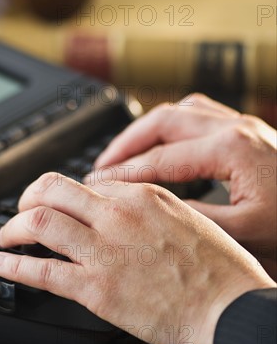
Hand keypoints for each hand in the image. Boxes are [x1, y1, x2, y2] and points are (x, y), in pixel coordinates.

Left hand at [0, 173, 274, 343]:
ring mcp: (103, 250)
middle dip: (27, 197)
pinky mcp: (95, 288)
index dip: (65, 195)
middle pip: (51, 189)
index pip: (85, 182)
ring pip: (38, 223)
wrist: (227, 309)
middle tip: (21, 210)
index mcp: (140, 195)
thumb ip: (146, 206)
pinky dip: (12, 266)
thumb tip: (117, 202)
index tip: (58, 205)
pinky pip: (40, 271)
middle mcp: (116, 215)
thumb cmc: (215, 267)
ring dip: (12, 228)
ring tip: (6, 236)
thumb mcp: (185, 216)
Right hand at [90, 93, 276, 262]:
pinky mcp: (247, 130)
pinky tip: (164, 143)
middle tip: (102, 166)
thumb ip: (194, 218)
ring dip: (147, 130)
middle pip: (163, 121)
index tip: (97, 185)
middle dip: (126, 143)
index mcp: (231, 149)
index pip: (160, 159)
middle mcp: (234, 127)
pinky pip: (198, 113)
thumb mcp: (246, 232)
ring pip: (179, 111)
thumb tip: (150, 210)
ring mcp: (242, 125)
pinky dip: (172, 125)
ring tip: (125, 153)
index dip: (124, 174)